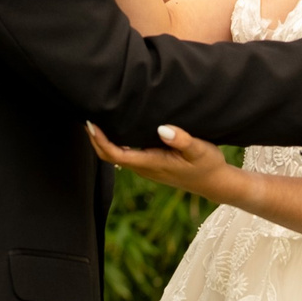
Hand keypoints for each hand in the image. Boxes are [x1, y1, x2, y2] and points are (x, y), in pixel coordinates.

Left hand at [87, 121, 234, 198]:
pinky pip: (125, 155)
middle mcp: (144, 168)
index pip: (116, 154)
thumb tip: (162, 129)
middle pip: (109, 157)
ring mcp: (146, 169)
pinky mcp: (150, 166)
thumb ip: (182, 140)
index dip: (100, 140)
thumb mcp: (200, 150)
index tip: (91, 124)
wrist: (215, 183)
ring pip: (115, 156)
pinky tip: (115, 128)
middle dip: (95, 139)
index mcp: (152, 163)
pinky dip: (114, 143)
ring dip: (103, 141)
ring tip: (97, 119)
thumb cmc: (208, 165)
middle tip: (86, 117)